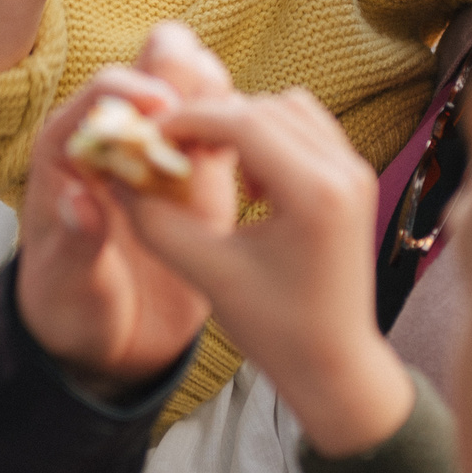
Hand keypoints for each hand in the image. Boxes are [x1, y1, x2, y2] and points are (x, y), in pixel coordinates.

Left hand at [15, 25, 237, 400]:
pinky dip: (241, 128)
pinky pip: (222, 132)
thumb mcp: (69, 286)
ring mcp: (162, 151)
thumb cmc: (70, 308)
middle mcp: (117, 139)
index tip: (162, 105)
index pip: (100, 97)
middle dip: (182, 71)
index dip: (132, 90)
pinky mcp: (200, 173)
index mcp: (69, 152)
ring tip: (238, 119)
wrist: (108, 341)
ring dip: (217, 93)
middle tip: (212, 96)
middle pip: (151, 73)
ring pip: (193, 90)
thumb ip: (77, 244)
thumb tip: (80, 201)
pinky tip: (258, 147)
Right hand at [120, 89, 415, 456]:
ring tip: (213, 164)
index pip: (244, 122)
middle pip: (265, 107)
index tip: (152, 135)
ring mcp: (355, 172)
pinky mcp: (354, 179)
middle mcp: (344, 172)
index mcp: (315, 195)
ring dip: (244, 124)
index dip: (190, 120)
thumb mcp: (206, 273)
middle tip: (173, 147)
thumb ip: (156, 220)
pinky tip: (250, 182)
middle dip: (213, 119)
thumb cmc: (274, 329)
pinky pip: (307, 128)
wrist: (335, 364)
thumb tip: (116, 173)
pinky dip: (271, 137)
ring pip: (289, 108)